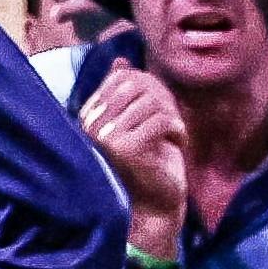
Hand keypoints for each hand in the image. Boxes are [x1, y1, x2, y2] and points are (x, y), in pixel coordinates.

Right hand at [76, 65, 191, 262]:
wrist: (154, 207)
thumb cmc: (147, 163)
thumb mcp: (136, 121)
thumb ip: (125, 93)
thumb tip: (120, 61)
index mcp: (88, 117)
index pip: (121, 78)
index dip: (149, 85)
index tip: (162, 107)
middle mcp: (90, 126)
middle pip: (136, 85)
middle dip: (162, 98)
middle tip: (172, 120)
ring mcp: (105, 138)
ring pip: (150, 102)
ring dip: (171, 115)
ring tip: (175, 134)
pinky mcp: (126, 149)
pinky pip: (160, 120)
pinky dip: (177, 129)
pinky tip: (179, 144)